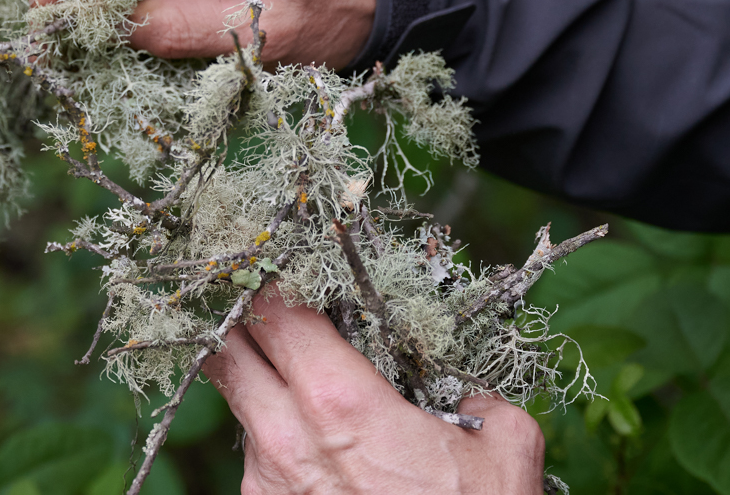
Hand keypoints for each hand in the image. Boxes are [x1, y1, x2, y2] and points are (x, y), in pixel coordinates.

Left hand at [203, 286, 545, 494]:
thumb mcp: (503, 448)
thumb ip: (479, 394)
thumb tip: (467, 387)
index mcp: (339, 403)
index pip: (274, 309)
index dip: (272, 275)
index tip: (281, 258)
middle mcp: (286, 439)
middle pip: (226, 348)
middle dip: (240, 317)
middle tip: (264, 298)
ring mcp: (266, 482)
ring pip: (239, 403)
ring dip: (260, 381)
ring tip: (302, 376)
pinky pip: (255, 455)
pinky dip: (275, 436)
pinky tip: (318, 443)